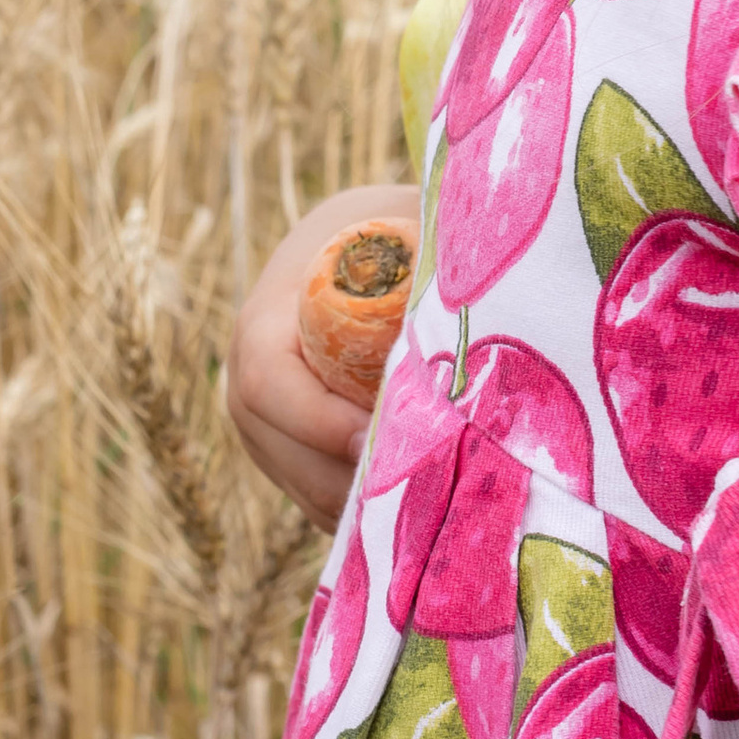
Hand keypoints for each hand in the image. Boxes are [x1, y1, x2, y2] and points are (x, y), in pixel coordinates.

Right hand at [229, 183, 423, 519]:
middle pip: (290, 457)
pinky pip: (327, 501)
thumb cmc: (388, 234)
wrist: (354, 252)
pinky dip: (373, 512)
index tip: (381, 436)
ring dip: (371, 505)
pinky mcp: (295, 462)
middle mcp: (249, 385)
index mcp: (264, 323)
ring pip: (310, 491)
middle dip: (357, 480)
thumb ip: (436, 247)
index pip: (266, 384)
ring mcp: (268, 433)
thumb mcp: (403, 225)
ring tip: (444, 498)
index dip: (319, 421)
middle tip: (435, 483)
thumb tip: (489, 265)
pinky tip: (432, 505)